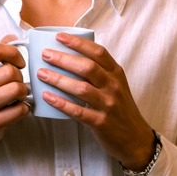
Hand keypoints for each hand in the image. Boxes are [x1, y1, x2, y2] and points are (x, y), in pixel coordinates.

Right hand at [0, 36, 32, 148]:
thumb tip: (11, 36)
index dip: (13, 53)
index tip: (19, 62)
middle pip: (10, 71)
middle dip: (20, 76)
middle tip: (17, 83)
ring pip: (16, 89)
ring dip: (24, 92)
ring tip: (19, 95)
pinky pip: (20, 109)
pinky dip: (24, 108)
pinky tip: (17, 108)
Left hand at [32, 33, 155, 169]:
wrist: (136, 138)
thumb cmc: (120, 108)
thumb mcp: (116, 85)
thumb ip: (99, 72)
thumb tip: (69, 57)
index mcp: (116, 73)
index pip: (98, 52)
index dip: (78, 43)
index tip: (59, 37)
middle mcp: (113, 86)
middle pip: (87, 67)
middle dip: (63, 59)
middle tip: (45, 54)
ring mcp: (108, 105)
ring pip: (81, 88)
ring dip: (58, 79)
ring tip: (41, 74)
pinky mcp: (100, 122)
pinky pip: (77, 111)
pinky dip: (61, 103)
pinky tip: (47, 97)